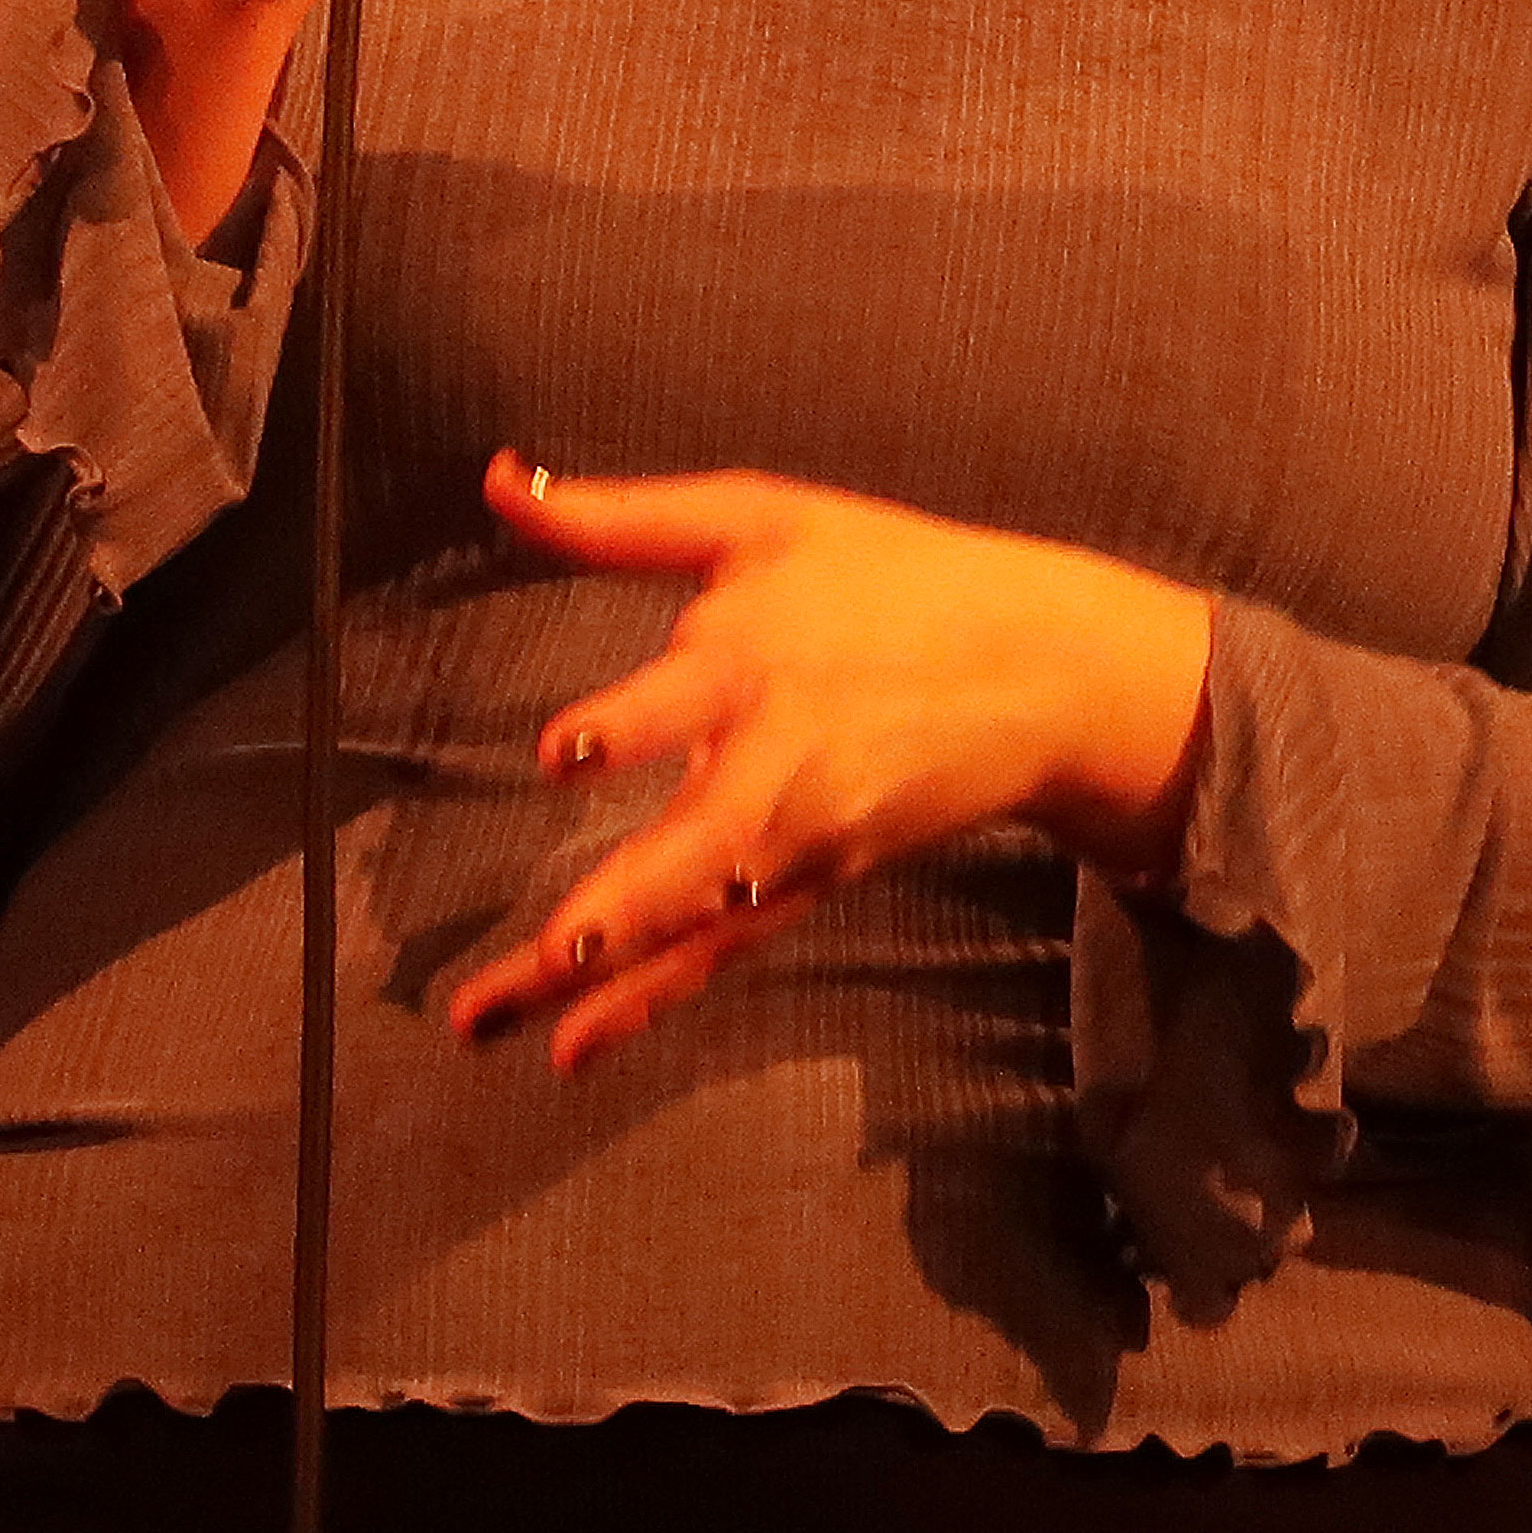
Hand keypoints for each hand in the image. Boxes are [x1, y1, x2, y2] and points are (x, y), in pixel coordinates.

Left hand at [448, 452, 1212, 1074]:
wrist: (1034, 667)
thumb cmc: (887, 575)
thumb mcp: (759, 517)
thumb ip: (618, 515)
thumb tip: (496, 481)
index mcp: (757, 659)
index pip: (690, 699)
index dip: (627, 725)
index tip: (563, 748)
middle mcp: (778, 760)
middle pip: (700, 844)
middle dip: (630, 899)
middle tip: (561, 944)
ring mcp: (799, 838)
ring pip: (696, 921)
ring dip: (603, 978)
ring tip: (505, 1021)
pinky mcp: (810, 883)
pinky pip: (720, 953)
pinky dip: (650, 1003)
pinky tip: (572, 1051)